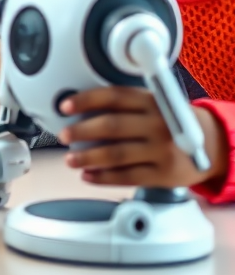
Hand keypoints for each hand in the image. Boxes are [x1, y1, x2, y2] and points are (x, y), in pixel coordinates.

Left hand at [60, 87, 228, 189]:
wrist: (211, 144)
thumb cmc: (170, 122)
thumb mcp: (152, 104)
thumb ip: (124, 106)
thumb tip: (80, 110)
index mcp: (150, 101)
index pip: (113, 97)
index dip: (86, 100)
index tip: (64, 106)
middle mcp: (156, 124)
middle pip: (111, 126)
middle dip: (82, 131)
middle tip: (63, 136)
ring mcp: (161, 150)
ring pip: (117, 154)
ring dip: (88, 158)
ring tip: (71, 160)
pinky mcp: (164, 174)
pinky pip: (128, 177)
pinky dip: (104, 178)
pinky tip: (89, 176)